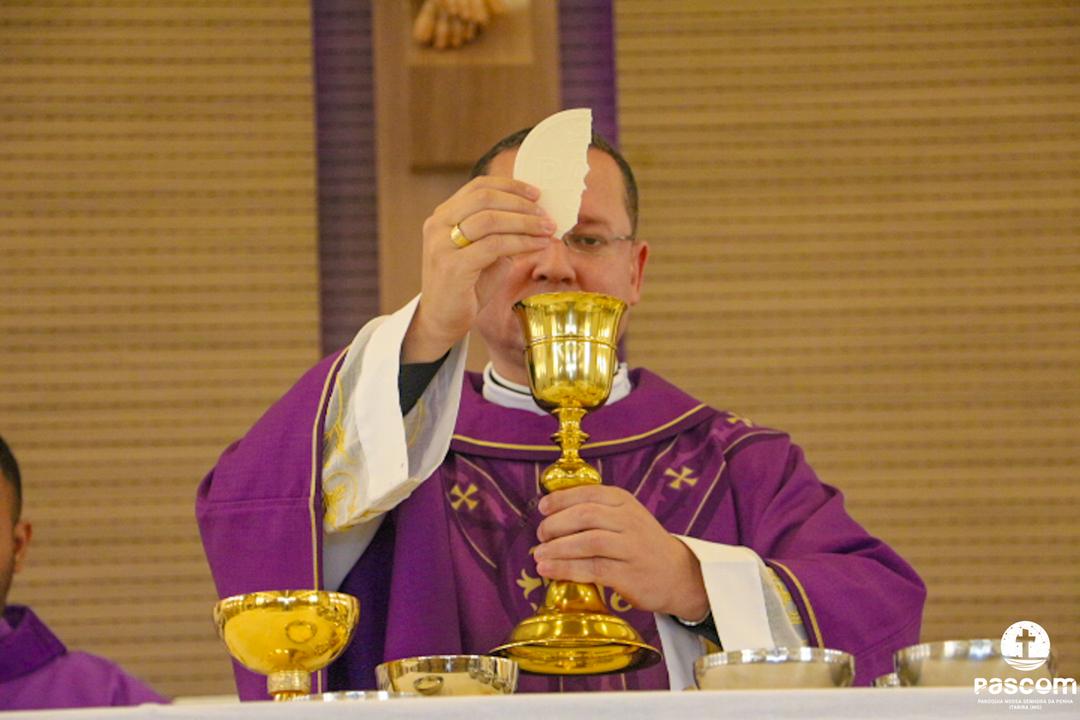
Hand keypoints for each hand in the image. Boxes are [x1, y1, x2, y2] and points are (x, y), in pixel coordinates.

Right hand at [402, 176, 553, 361]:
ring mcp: (442, 245)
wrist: (443, 320)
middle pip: (485, 198)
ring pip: (491, 220)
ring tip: (547, 229)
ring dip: (525, 223)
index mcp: (443, 216)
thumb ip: (500, 232)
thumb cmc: (467, 286)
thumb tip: (537, 215)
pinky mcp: (453, 266)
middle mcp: (438, 225)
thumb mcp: (484, 251)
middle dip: (521, 204)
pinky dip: (521, 242)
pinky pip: (494, 246)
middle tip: (546, 215)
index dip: (510, 186)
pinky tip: (538, 246)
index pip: (478, 187)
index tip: (536, 194)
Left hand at [533, 485, 708, 619]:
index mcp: (624, 501)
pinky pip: (592, 569)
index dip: (560, 499)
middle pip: (585, 516)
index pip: (587, 493)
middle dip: (555, 525)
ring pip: (587, 542)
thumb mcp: (625, 517)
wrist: (679, 574)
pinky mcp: (629, 574)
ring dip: (557, 549)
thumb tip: (550, 513)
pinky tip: (549, 570)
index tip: (542, 508)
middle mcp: (629, 520)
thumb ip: (596, 511)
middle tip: (540, 536)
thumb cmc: (642, 544)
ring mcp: (631, 547)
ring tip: (539, 556)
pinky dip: (566, 569)